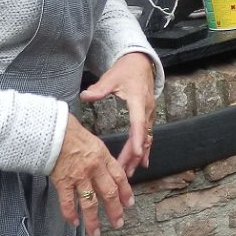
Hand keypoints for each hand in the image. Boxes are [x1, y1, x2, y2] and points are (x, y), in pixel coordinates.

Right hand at [51, 114, 132, 235]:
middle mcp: (94, 168)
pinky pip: (68, 202)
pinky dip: (71, 214)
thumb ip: (100, 158)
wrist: (51, 130)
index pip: (119, 177)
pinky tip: (74, 223)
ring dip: (94, 220)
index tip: (129, 204)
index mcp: (103, 156)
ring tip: (96, 232)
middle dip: (115, 210)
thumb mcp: (93, 142)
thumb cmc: (70, 133)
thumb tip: (107, 172)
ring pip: (90, 202)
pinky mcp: (62, 181)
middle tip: (118, 223)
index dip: (125, 192)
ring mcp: (78, 176)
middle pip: (109, 193)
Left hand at [81, 51, 156, 174]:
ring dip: (138, 156)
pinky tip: (142, 163)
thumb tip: (86, 95)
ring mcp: (150, 114)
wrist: (141, 62)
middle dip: (133, 155)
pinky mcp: (148, 116)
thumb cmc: (126, 70)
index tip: (135, 154)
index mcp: (138, 101)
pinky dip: (144, 150)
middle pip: (142, 137)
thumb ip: (99, 88)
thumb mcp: (111, 77)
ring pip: (146, 139)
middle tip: (124, 172)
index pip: (139, 123)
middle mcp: (147, 110)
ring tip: (130, 172)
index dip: (137, 139)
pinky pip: (148, 136)